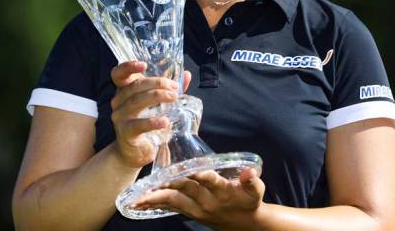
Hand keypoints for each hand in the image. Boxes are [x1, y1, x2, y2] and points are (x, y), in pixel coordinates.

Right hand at [110, 61, 190, 167]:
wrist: (135, 152)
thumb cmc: (146, 123)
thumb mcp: (158, 104)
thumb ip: (170, 89)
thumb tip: (187, 75)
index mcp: (124, 91)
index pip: (119, 74)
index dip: (128, 67)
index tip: (144, 64)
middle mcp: (118, 102)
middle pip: (134, 86)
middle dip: (156, 83)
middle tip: (174, 88)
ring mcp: (120, 117)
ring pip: (136, 101)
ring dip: (157, 97)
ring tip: (173, 98)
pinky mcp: (125, 133)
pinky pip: (138, 125)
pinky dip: (152, 122)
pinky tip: (165, 121)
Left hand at [134, 167, 265, 229]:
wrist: (246, 225)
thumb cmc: (250, 202)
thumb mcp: (256, 191)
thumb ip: (252, 180)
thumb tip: (249, 171)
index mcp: (223, 192)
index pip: (210, 181)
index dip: (200, 174)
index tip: (189, 169)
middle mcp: (208, 202)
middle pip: (184, 191)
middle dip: (166, 185)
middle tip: (148, 183)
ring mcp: (198, 210)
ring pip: (174, 202)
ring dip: (155, 199)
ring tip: (137, 198)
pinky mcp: (191, 213)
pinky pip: (171, 208)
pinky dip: (157, 204)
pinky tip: (142, 202)